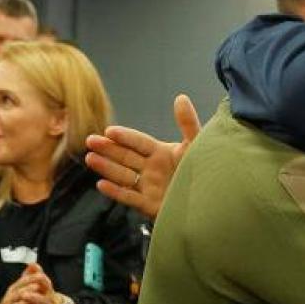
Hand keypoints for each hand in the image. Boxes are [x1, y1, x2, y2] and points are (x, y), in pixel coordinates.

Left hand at [5, 264, 66, 303]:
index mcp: (47, 291)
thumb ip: (36, 274)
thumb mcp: (43, 285)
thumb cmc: (46, 296)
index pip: (46, 283)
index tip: (35, 276)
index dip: (40, 279)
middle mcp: (46, 302)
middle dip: (32, 297)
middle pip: (41, 299)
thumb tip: (32, 263)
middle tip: (23, 294)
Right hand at [85, 94, 199, 218]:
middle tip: (90, 140)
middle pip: (126, 157)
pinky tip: (101, 184)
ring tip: (90, 158)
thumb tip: (180, 97)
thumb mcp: (196, 145)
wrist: (214, 201)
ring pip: (123, 176)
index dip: (125, 137)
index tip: (109, 131)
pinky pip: (130, 198)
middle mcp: (152, 169)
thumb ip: (188, 123)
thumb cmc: (206, 171)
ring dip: (106, 167)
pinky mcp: (150, 206)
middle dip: (108, 149)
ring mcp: (149, 188)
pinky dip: (116, 192)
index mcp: (162, 153)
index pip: (139, 142)